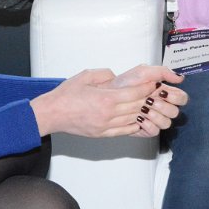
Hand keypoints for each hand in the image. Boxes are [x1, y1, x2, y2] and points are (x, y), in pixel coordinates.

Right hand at [30, 68, 170, 137]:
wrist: (51, 114)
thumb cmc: (65, 95)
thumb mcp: (85, 76)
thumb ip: (104, 75)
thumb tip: (116, 77)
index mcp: (105, 99)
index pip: (135, 94)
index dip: (147, 88)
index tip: (154, 83)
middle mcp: (108, 114)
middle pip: (137, 107)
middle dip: (148, 99)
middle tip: (157, 93)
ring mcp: (106, 126)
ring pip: (133, 120)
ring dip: (143, 113)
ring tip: (150, 105)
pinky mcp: (103, 134)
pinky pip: (125, 131)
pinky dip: (134, 125)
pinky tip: (139, 119)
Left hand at [106, 65, 187, 136]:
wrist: (109, 96)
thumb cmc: (124, 83)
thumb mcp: (143, 72)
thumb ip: (163, 72)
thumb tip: (180, 77)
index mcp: (164, 92)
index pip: (181, 98)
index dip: (176, 97)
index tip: (162, 92)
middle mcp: (161, 106)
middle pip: (175, 112)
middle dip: (163, 107)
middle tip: (149, 101)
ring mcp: (154, 118)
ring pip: (167, 123)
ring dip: (156, 116)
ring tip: (143, 109)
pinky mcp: (146, 129)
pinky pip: (155, 131)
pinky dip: (148, 125)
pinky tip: (139, 118)